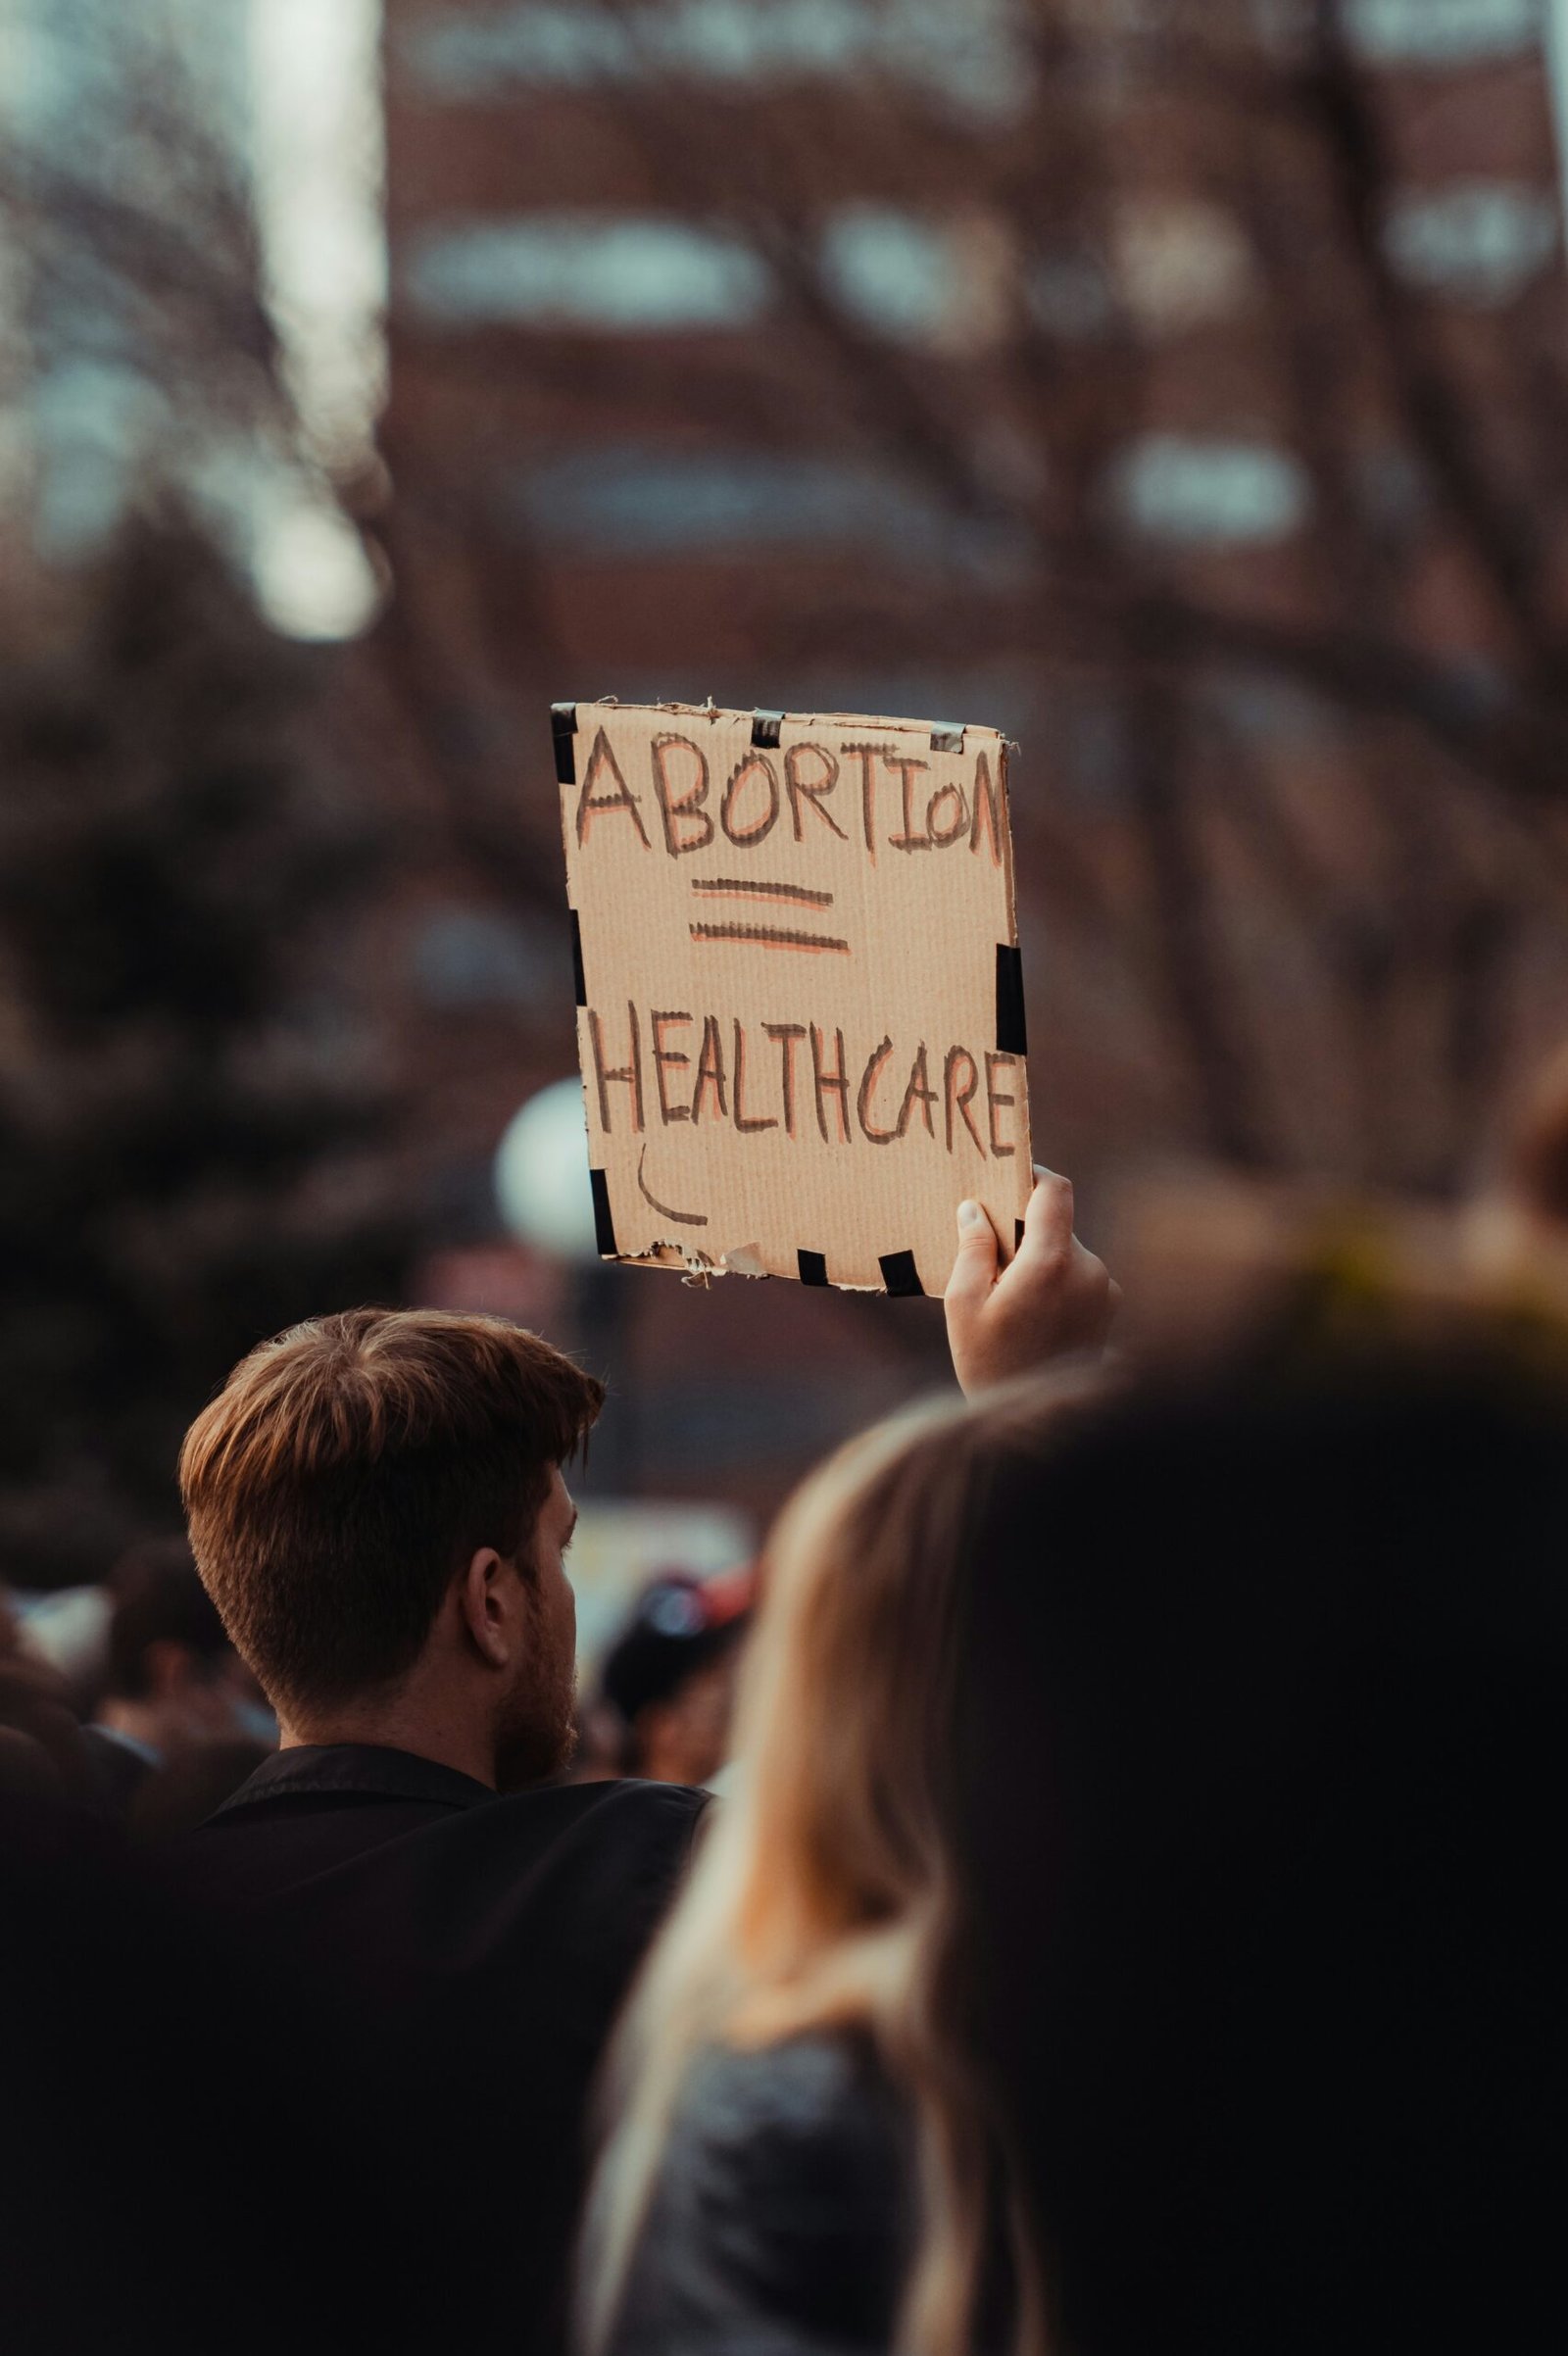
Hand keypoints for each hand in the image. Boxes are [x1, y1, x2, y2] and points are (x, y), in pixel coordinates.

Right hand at [944, 1167, 1118, 1396]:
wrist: (1035, 1427)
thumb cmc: (990, 1365)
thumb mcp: (964, 1305)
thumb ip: (973, 1248)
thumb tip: (976, 1208)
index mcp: (1051, 1262)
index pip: (1056, 1190)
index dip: (1034, 1175)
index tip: (1012, 1179)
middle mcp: (1088, 1269)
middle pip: (1057, 1224)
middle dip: (1027, 1232)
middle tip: (993, 1256)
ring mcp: (1105, 1290)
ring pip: (1068, 1253)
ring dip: (1042, 1261)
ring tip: (1011, 1298)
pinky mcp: (1111, 1309)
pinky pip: (1081, 1278)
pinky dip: (1058, 1283)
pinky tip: (1034, 1316)